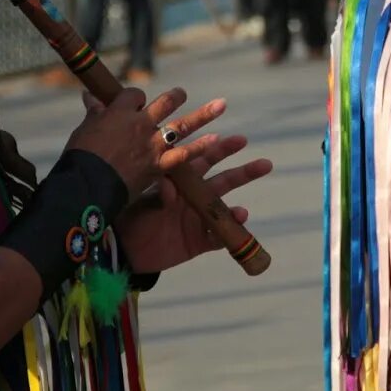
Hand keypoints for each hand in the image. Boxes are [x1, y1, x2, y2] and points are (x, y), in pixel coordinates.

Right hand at [68, 87, 227, 197]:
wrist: (86, 184)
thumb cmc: (79, 157)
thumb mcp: (84, 130)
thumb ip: (94, 113)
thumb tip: (89, 95)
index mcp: (119, 112)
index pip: (134, 95)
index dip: (137, 98)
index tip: (138, 102)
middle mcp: (140, 123)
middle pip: (164, 103)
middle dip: (175, 97)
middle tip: (182, 94)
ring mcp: (152, 144)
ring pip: (182, 125)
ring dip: (203, 115)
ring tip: (221, 105)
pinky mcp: (158, 165)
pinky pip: (183, 155)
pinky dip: (199, 147)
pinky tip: (215, 140)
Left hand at [118, 134, 272, 273]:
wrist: (124, 249)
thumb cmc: (131, 217)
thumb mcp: (145, 201)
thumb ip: (160, 192)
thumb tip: (169, 180)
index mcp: (182, 182)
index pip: (204, 160)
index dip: (221, 150)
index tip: (239, 140)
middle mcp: (194, 198)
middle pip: (224, 182)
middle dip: (245, 172)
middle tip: (265, 164)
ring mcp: (198, 219)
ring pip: (226, 209)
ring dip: (239, 208)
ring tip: (244, 213)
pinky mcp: (199, 241)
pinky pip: (218, 237)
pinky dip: (229, 232)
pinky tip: (236, 226)